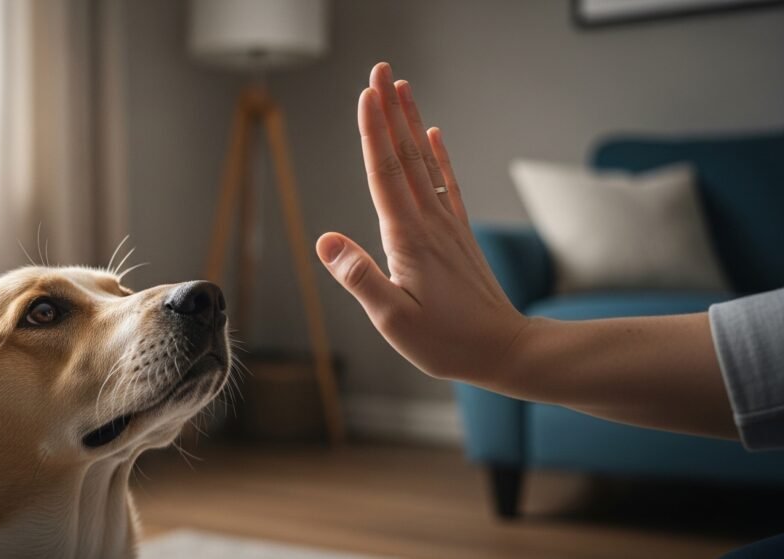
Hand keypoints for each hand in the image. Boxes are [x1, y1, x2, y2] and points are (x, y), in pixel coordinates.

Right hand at [315, 63, 529, 382]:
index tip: (366, 95)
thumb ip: (359, 277)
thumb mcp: (392, 320)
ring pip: (425, 163)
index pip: (384, 174)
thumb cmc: (446, 342)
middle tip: (380, 72)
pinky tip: (434, 135)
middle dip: (390, 112)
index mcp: (408, 239)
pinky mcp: (458, 235)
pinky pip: (446, 184)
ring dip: (411, 123)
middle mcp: (429, 222)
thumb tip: (324, 241)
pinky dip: (439, 155)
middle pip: (404, 156)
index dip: (372, 132)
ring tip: (403, 89)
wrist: (505, 350)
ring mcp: (447, 225)